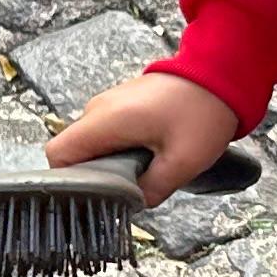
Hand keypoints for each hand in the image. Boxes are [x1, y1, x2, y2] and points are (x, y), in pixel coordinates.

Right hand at [47, 71, 245, 201]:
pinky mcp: (122, 105)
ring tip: (143, 171)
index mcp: (104, 120)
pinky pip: (108, 134)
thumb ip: (152, 189)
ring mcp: (109, 105)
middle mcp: (98, 110)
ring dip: (111, 163)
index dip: (68, 181)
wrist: (218, 73)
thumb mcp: (183, 162)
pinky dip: (120, 150)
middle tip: (127, 189)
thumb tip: (135, 203)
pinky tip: (148, 155)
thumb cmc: (201, 111)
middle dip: (96, 176)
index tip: (94, 196)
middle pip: (74, 153)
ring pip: (93, 145)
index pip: (58, 154)